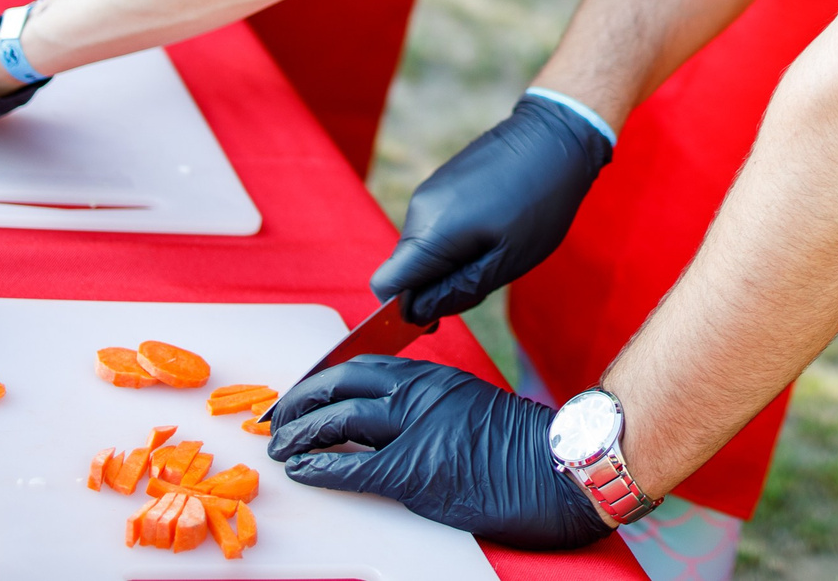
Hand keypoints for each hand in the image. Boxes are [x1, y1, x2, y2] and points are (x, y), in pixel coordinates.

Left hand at [267, 357, 610, 548]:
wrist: (560, 468)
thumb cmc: (526, 448)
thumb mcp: (474, 407)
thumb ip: (434, 407)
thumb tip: (396, 424)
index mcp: (434, 376)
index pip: (363, 365)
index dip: (325, 379)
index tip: (303, 393)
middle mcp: (419, 393)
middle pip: (342, 384)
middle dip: (301, 400)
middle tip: (277, 417)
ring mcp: (416, 429)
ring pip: (339, 420)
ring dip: (300, 433)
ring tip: (279, 446)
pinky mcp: (414, 471)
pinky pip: (352, 465)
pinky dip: (319, 467)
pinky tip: (301, 470)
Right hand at [369, 96, 611, 324]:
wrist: (555, 135)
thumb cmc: (541, 200)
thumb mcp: (508, 260)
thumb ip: (458, 290)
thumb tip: (417, 312)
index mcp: (431, 231)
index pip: (386, 284)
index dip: (404, 309)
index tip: (437, 316)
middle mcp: (419, 208)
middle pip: (406, 269)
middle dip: (435, 287)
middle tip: (484, 280)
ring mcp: (429, 192)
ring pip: (421, 249)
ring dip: (449, 264)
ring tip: (496, 249)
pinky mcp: (441, 183)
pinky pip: (434, 227)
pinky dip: (454, 242)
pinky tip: (493, 229)